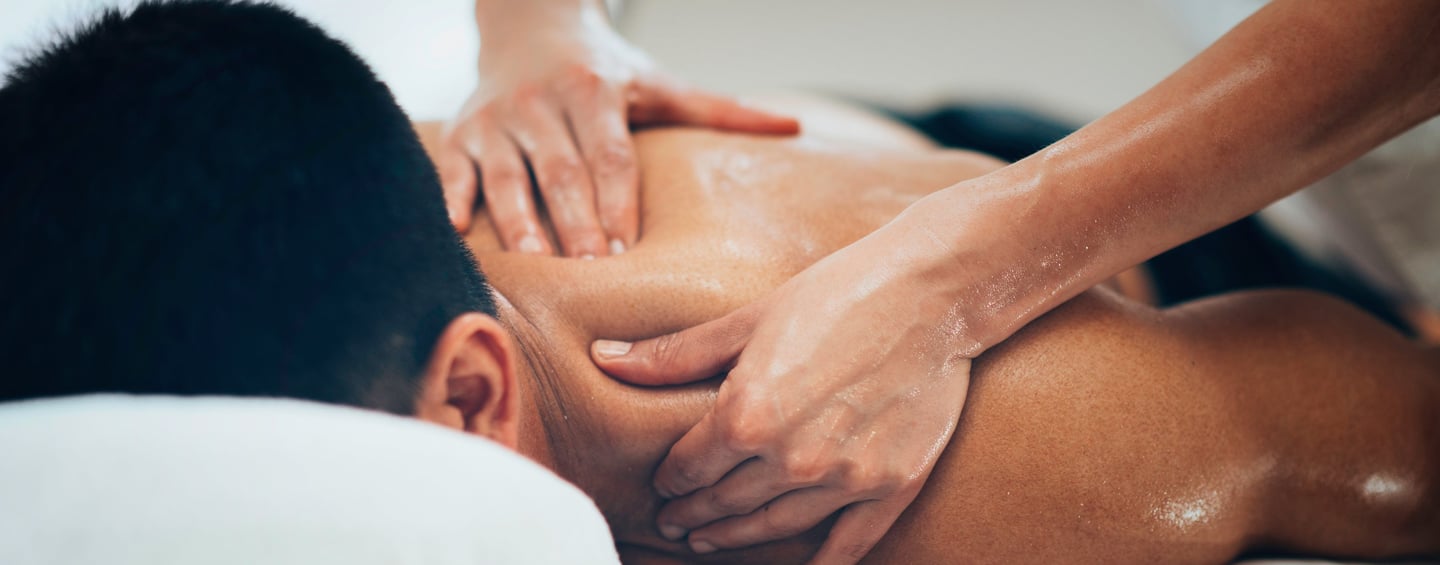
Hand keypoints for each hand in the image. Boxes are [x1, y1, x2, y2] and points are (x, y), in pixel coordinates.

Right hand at [439, 7, 797, 255]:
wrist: (529, 23)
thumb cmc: (604, 70)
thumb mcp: (659, 83)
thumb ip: (720, 110)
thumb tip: (794, 127)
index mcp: (593, 92)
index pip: (609, 155)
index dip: (617, 201)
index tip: (624, 249)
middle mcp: (541, 104)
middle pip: (561, 172)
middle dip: (573, 222)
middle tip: (587, 272)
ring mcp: (496, 120)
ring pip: (507, 175)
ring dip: (518, 222)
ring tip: (534, 266)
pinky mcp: (462, 132)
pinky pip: (452, 168)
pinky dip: (452, 199)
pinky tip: (456, 232)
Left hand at [590, 207, 976, 563]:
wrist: (932, 292)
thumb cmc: (836, 293)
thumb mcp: (749, 319)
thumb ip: (676, 354)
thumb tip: (606, 360)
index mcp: (747, 413)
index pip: (691, 466)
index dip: (672, 479)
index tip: (665, 484)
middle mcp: (791, 457)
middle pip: (726, 502)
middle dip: (695, 514)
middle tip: (676, 524)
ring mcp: (844, 479)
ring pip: (775, 527)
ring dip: (737, 539)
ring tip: (712, 541)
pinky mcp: (891, 487)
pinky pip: (847, 545)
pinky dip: (819, 563)